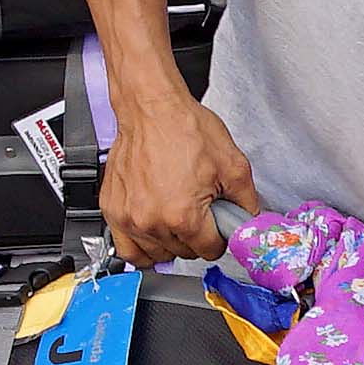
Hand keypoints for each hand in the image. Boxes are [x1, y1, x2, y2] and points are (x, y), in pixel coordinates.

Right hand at [102, 91, 256, 265]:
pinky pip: (127, 248)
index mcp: (183, 215)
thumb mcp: (233, 165)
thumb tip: (250, 222)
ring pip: (155, 255)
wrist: (151, 109)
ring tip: (175, 219)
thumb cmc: (184, 129)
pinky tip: (152, 232)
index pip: (209, 251)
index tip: (216, 225)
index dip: (219, 237)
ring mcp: (128, 218)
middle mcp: (152, 221)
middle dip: (195, 237)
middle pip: (183, 254)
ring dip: (169, 244)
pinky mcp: (113, 210)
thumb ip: (247, 202)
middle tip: (197, 211)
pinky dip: (141, 246)